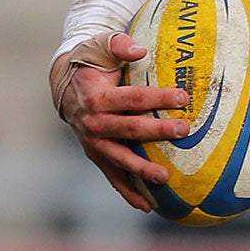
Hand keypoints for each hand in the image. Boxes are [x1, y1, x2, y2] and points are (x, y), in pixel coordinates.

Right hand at [49, 32, 189, 211]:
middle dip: (157, 131)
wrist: (65, 86)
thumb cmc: (91, 64)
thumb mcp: (100, 47)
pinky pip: (113, 178)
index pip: (132, 98)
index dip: (158, 97)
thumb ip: (119, 44)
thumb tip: (139, 50)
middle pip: (129, 129)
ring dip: (142, 170)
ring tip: (165, 178)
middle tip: (184, 130)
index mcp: (97, 97)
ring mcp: (93, 143)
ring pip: (120, 159)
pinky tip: (148, 206)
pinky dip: (129, 193)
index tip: (184, 97)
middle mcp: (93, 123)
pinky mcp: (97, 156)